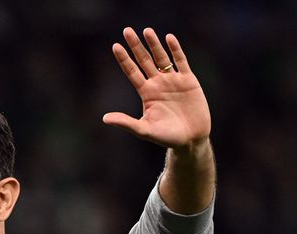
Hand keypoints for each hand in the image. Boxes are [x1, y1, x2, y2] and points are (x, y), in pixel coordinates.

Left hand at [103, 28, 210, 150]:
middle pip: (144, 60)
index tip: (115, 46)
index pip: (132, 72)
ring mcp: (173, 81)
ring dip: (154, 44)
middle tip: (127, 30)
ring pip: (162, 58)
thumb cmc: (166, 137)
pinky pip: (181, 61)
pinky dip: (176, 50)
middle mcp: (157, 84)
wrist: (191, 139)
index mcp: (146, 93)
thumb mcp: (144, 130)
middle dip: (136, 46)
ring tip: (147, 30)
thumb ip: (126, 123)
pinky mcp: (189, 81)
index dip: (124, 59)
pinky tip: (169, 38)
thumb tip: (105, 118)